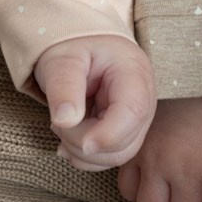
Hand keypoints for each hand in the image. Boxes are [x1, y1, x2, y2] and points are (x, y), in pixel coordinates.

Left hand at [34, 35, 156, 170]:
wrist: (81, 45)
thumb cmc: (74, 47)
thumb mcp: (62, 60)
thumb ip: (64, 87)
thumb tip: (65, 121)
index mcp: (133, 74)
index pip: (133, 112)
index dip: (106, 134)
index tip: (76, 138)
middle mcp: (143, 100)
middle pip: (125, 143)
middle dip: (83, 142)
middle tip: (57, 121)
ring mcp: (137, 119)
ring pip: (117, 156)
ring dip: (81, 151)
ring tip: (62, 124)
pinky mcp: (126, 131)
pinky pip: (110, 156)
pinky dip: (84, 156)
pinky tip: (68, 137)